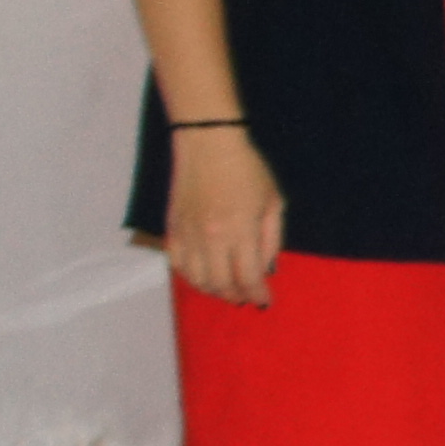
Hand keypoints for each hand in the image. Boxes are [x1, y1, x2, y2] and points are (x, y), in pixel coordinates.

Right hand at [160, 129, 285, 307]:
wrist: (207, 144)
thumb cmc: (247, 170)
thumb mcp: (273, 202)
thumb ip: (271, 240)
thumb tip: (267, 270)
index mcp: (240, 230)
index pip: (247, 277)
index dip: (257, 294)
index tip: (265, 301)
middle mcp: (211, 237)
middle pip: (220, 284)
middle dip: (236, 296)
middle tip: (247, 297)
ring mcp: (187, 234)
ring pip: (196, 279)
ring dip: (213, 290)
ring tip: (227, 289)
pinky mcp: (171, 228)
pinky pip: (177, 264)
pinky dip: (190, 276)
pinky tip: (204, 276)